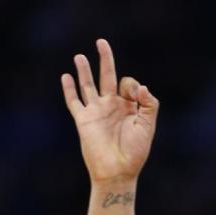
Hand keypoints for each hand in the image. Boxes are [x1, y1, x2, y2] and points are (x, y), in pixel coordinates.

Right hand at [62, 39, 158, 183]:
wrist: (117, 172)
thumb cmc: (134, 153)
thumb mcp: (147, 127)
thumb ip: (149, 105)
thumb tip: (142, 86)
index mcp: (129, 108)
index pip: (128, 84)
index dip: (133, 85)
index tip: (137, 95)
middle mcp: (112, 107)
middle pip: (107, 77)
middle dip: (105, 59)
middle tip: (101, 42)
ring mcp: (97, 112)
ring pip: (88, 85)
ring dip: (84, 71)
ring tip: (80, 56)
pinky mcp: (84, 120)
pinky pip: (74, 102)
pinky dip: (69, 89)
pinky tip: (66, 77)